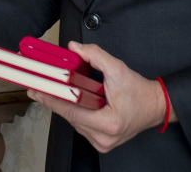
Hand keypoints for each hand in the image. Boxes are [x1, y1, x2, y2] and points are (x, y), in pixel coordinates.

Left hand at [26, 42, 173, 152]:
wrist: (155, 106)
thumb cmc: (140, 92)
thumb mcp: (118, 69)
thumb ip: (95, 56)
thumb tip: (74, 48)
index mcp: (108, 123)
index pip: (70, 111)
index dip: (50, 100)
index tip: (35, 91)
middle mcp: (103, 138)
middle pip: (69, 117)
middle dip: (56, 100)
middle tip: (39, 87)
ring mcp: (102, 143)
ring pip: (74, 122)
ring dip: (66, 106)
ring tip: (56, 91)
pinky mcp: (101, 142)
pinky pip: (81, 125)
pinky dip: (75, 112)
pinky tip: (71, 101)